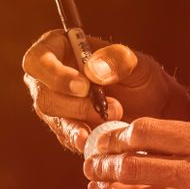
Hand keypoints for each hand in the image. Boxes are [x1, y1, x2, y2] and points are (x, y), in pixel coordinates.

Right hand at [20, 28, 189, 154]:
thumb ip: (116, 61)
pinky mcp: (65, 128)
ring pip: (53, 118)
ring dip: (82, 122)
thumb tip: (93, 70)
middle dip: (74, 105)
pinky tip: (99, 140)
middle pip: (42, 95)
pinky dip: (83, 139)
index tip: (84, 86)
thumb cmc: (140, 77)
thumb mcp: (136, 64)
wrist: (153, 108)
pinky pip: (66, 136)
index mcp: (57, 48)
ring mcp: (54, 105)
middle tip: (107, 108)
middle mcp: (48, 78)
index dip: (54, 75)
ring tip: (111, 122)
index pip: (36, 61)